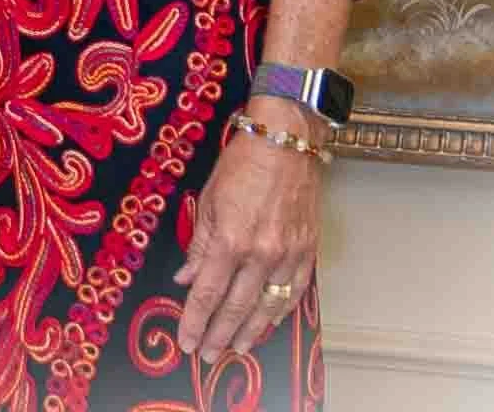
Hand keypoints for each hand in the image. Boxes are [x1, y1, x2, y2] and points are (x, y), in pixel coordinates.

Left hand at [173, 112, 322, 364]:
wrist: (286, 138)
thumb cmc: (242, 162)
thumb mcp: (209, 198)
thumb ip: (199, 244)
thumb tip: (187, 278)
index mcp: (230, 239)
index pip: (208, 293)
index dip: (195, 320)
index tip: (185, 341)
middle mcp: (260, 253)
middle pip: (236, 307)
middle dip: (218, 334)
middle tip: (207, 354)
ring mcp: (287, 254)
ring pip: (267, 307)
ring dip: (250, 332)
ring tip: (236, 349)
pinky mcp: (307, 250)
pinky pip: (294, 292)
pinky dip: (280, 312)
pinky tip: (268, 323)